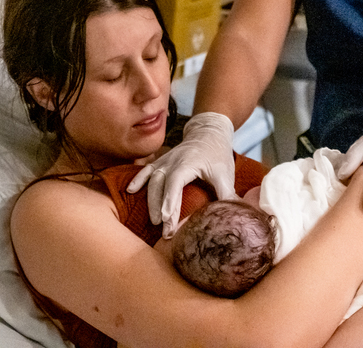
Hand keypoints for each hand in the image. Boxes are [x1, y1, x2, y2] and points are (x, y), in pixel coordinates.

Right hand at [126, 111, 236, 237]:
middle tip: (163, 230)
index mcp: (188, 162)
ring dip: (151, 201)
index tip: (167, 219)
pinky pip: (145, 170)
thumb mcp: (225, 173)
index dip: (171, 200)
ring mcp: (164, 160)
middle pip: (161, 185)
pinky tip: (130, 191)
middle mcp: (172, 160)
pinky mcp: (160, 162)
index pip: (176, 183)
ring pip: (152, 180)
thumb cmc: (217, 153)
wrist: (209, 132)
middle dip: (160, 207)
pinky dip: (137, 179)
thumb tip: (232, 215)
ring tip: (154, 221)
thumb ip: (227, 194)